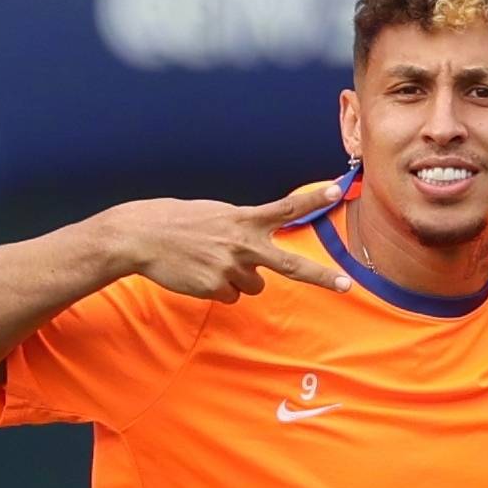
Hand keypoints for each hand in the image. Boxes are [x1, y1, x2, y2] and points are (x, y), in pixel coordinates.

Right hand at [117, 180, 352, 303]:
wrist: (141, 236)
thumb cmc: (178, 223)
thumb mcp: (216, 214)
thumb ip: (243, 227)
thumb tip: (259, 248)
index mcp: (243, 219)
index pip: (286, 207)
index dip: (313, 199)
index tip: (337, 190)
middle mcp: (243, 243)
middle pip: (291, 265)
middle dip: (321, 277)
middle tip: (347, 286)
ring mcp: (231, 267)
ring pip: (254, 286)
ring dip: (239, 279)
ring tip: (210, 262)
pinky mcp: (216, 288)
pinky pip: (231, 296)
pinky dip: (218, 289)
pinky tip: (198, 274)